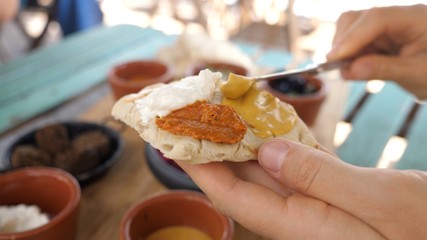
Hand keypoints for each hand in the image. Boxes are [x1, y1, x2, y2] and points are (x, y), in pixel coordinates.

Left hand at [176, 139, 426, 238]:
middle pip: (244, 183)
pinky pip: (291, 167)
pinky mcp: (327, 192)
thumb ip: (319, 178)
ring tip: (221, 115)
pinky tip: (265, 125)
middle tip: (194, 120)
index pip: (236, 198)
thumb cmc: (422, 228)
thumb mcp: (377, 201)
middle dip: (215, 151)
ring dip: (242, 144)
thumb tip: (267, 151)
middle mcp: (299, 216)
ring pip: (265, 172)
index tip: (176, 145)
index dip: (202, 171)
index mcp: (303, 226)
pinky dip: (276, 143)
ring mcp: (312, 204)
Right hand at [327, 4, 426, 98]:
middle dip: (344, 42)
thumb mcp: (417, 75)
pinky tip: (353, 68)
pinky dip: (348, 55)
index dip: (352, 37)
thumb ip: (384, 70)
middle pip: (358, 17)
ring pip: (350, 28)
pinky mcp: (378, 37)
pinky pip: (354, 41)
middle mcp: (398, 16)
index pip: (377, 18)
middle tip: (340, 69)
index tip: (334, 58)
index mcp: (415, 18)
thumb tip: (349, 70)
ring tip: (348, 72)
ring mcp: (386, 26)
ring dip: (343, 49)